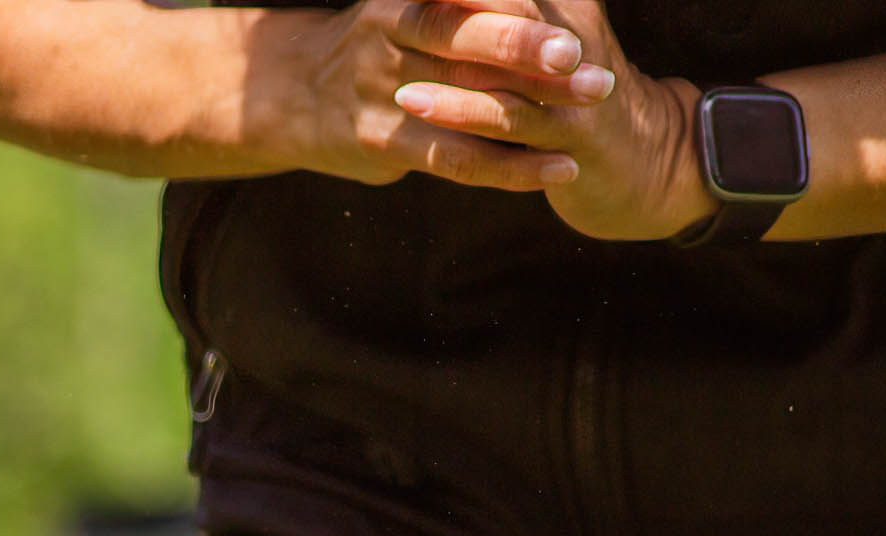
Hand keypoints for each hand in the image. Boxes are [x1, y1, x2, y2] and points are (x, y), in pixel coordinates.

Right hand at [277, 0, 623, 191]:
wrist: (294, 95)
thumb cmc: (379, 45)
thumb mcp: (408, 8)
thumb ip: (462, 7)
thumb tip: (540, 2)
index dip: (514, 7)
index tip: (567, 20)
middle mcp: (387, 34)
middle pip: (462, 39)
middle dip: (525, 48)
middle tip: (580, 59)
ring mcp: (381, 91)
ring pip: (464, 103)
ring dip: (533, 112)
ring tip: (591, 111)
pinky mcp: (382, 142)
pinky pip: (457, 159)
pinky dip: (512, 168)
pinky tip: (558, 169)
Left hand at [389, 1, 717, 238]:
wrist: (648, 153)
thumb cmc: (582, 88)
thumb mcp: (560, 32)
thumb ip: (516, 13)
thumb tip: (456, 5)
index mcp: (565, 9)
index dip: (465, 1)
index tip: (408, 1)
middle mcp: (576, 44)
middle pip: (509, 29)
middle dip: (455, 30)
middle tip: (400, 36)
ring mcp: (577, 97)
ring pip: (511, 93)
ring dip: (457, 98)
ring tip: (406, 98)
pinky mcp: (576, 144)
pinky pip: (520, 141)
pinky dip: (478, 140)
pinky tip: (439, 143)